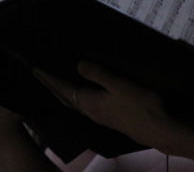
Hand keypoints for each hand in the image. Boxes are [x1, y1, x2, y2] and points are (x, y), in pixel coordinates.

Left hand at [34, 63, 187, 152]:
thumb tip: (78, 64)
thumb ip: (98, 74)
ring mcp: (100, 116)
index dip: (49, 79)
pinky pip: (85, 105)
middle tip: (41, 75)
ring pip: (75, 103)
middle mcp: (90, 111)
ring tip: (58, 82)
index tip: (35, 69)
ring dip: (64, 92)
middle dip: (52, 87)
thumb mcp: (119, 85)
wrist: (158, 129)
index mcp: (89, 103)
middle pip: (65, 98)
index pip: (63, 89)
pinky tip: (84, 93)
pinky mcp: (110, 118)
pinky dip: (77, 96)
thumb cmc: (139, 105)